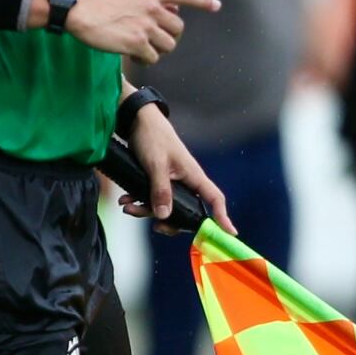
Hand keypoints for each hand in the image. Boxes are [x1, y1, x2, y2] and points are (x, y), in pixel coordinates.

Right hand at [67, 0, 218, 63]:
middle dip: (168, 37)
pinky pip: (153, 57)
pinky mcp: (138, 43)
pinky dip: (144, 59)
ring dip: (157, 50)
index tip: (216, 6)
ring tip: (139, 47)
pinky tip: (131, 54)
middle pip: (177, 29)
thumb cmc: (101, 2)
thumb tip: (171, 9)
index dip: (202, 1)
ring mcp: (147, 26)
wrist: (81, 11)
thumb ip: (151, 0)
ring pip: (168, 46)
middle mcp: (154, 8)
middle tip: (152, 39)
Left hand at [117, 104, 235, 234]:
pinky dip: (138, 201)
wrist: (136, 121)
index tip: (230, 234)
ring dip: (146, 210)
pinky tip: (125, 200)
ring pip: (165, 206)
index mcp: (193, 176)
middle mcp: (185, 181)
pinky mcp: (157, 180)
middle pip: (186, 211)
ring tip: (128, 207)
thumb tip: (164, 216)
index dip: (223, 217)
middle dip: (169, 221)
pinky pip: (151, 198)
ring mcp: (171, 182)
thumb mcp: (155, 165)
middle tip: (155, 227)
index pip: (215, 199)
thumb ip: (160, 190)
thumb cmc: (152, 137)